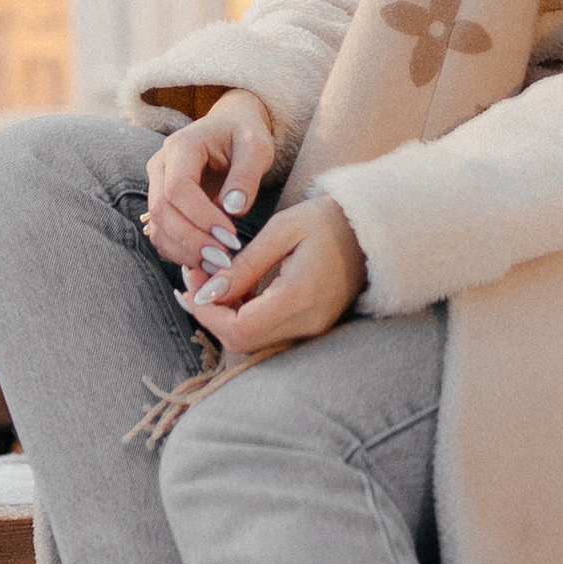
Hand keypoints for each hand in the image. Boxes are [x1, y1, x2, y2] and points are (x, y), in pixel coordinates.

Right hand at [143, 89, 275, 278]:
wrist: (229, 129)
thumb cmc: (244, 135)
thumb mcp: (256, 146)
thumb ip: (247, 173)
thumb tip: (234, 209)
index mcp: (181, 146)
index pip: (178, 187)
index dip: (201, 216)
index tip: (230, 236)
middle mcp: (160, 165)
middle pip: (163, 210)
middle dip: (192, 240)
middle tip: (224, 260)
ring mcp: (157, 186)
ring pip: (158, 227)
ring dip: (185, 251)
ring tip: (218, 266)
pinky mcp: (163, 205)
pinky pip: (162, 235)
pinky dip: (181, 252)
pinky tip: (207, 262)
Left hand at [180, 197, 366, 356]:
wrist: (372, 231)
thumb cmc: (327, 221)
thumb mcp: (281, 231)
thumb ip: (243, 265)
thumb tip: (206, 293)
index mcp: (298, 298)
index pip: (238, 330)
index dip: (207, 313)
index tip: (191, 283)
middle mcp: (306, 323)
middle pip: (242, 342)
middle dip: (211, 314)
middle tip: (194, 278)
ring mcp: (311, 328)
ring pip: (251, 340)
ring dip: (224, 315)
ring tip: (210, 278)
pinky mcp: (310, 325)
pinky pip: (266, 332)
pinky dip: (242, 315)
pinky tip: (234, 288)